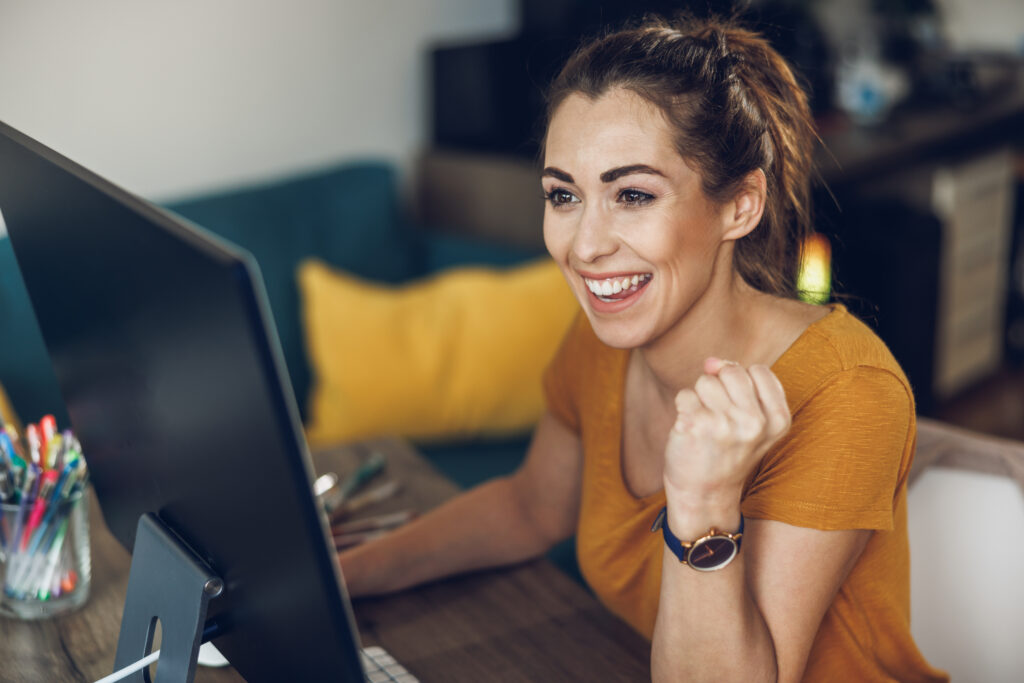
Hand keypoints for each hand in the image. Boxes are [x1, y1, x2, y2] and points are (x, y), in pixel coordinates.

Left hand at [663, 358, 790, 509]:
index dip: (742, 386)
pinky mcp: (695, 424)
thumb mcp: (752, 421)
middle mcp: (755, 422)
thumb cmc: (727, 452)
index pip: (759, 371)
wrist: (705, 494)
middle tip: (719, 420)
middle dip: (719, 388)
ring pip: (705, 380)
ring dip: (700, 400)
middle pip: (731, 371)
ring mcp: (724, 423)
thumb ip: (741, 383)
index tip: (739, 412)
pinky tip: (691, 432)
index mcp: (778, 420)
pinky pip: (684, 395)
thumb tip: (711, 361)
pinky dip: (683, 409)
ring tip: (706, 427)